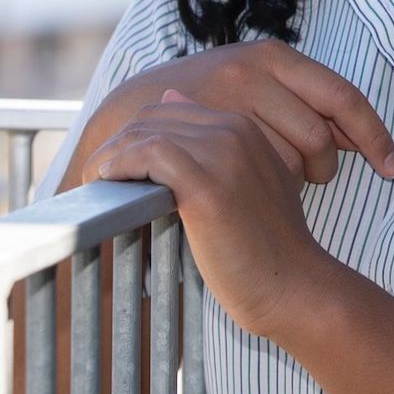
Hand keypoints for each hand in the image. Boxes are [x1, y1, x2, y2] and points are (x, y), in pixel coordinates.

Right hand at [81, 38, 393, 188]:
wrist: (128, 112)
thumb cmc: (205, 108)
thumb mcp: (253, 92)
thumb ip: (298, 106)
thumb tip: (356, 137)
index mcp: (275, 56)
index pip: (343, 95)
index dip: (374, 134)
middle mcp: (253, 67)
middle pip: (322, 133)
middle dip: (326, 167)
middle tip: (311, 183)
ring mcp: (225, 97)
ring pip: (292, 157)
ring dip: (291, 178)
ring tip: (267, 180)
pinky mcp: (200, 129)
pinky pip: (252, 172)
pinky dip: (262, 184)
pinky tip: (251, 188)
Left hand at [83, 90, 342, 337]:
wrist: (295, 284)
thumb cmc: (268, 247)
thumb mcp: (250, 184)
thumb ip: (217, 152)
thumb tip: (172, 110)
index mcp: (244, 127)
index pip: (172, 109)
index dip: (138, 134)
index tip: (118, 166)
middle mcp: (234, 129)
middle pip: (154, 117)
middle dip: (119, 143)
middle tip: (99, 177)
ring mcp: (222, 153)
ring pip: (146, 132)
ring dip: (112, 156)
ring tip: (98, 183)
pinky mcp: (207, 185)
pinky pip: (148, 155)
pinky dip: (120, 166)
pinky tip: (109, 186)